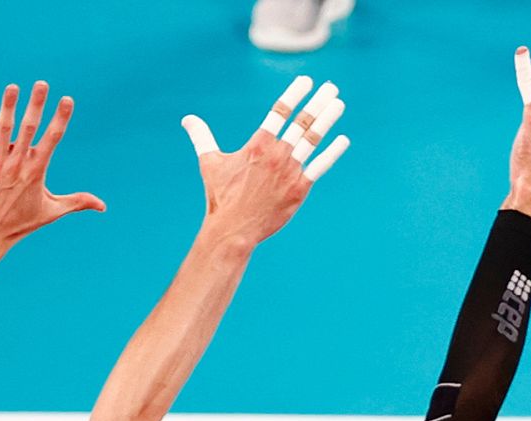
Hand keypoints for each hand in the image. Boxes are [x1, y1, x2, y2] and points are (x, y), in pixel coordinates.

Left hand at [0, 82, 105, 259]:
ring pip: (3, 128)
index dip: (60, 118)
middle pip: (29, 127)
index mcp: (36, 170)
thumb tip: (103, 206)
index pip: (52, 139)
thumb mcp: (51, 212)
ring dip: (7, 106)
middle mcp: (17, 163)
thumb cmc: (19, 224)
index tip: (67, 99)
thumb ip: (77, 202)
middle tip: (41, 83)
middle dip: (36, 105)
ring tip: (13, 87)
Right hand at [180, 77, 350, 247]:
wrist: (234, 229)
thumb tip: (187, 119)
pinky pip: (320, 166)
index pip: (279, 112)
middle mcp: (277, 155)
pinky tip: (343, 139)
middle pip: (301, 122)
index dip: (294, 95)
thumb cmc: (220, 196)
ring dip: (327, 119)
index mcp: (257, 145)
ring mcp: (290, 172)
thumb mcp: (209, 163)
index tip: (306, 81)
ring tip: (338, 103)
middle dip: (317, 103)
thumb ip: (202, 137)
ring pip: (313, 140)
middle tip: (330, 87)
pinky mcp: (299, 189)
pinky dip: (332, 152)